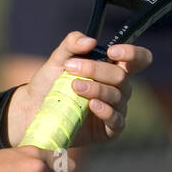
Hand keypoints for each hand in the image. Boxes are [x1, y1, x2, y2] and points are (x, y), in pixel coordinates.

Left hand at [8, 31, 152, 147]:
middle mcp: (118, 89)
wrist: (33, 111)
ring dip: (97, 89)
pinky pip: (116, 121)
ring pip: (118, 97)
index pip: (137, 60)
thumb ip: (72, 44)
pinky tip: (91, 105)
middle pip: (122, 76)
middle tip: (71, 67)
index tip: (112, 51)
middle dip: (97, 70)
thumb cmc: (50, 83)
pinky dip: (105, 111)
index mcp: (112, 69)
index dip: (133, 54)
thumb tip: (90, 41)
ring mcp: (115, 110)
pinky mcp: (108, 131)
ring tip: (74, 86)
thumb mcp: (58, 59)